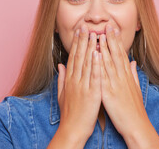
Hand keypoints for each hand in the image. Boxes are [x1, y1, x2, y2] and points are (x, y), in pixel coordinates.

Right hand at [57, 25, 101, 142]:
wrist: (72, 130)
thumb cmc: (70, 113)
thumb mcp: (62, 94)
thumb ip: (61, 78)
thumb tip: (60, 65)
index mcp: (69, 80)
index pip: (73, 57)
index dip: (76, 43)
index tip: (79, 32)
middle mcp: (75, 80)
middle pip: (79, 57)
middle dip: (82, 41)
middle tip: (85, 27)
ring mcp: (83, 86)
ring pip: (86, 63)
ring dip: (89, 48)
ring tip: (93, 34)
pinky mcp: (92, 93)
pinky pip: (94, 76)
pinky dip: (95, 64)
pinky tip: (98, 53)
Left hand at [99, 24, 149, 137]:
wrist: (136, 125)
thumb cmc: (134, 109)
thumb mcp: (136, 89)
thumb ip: (133, 74)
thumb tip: (132, 63)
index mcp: (127, 76)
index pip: (121, 54)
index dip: (117, 41)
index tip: (113, 30)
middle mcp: (122, 77)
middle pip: (116, 55)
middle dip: (111, 39)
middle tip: (107, 25)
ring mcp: (116, 84)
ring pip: (109, 62)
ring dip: (104, 48)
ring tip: (100, 35)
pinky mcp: (109, 93)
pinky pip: (103, 76)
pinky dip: (100, 65)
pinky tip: (96, 56)